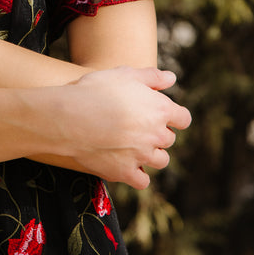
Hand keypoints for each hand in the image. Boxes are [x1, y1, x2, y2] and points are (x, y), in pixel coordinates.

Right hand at [45, 66, 190, 188]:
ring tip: (134, 147)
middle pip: (169, 139)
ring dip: (151, 155)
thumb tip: (171, 78)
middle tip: (138, 126)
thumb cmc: (96, 91)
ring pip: (160, 161)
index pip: (183, 118)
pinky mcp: (126, 172)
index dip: (174, 116)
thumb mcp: (124, 74)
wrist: (70, 117)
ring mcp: (142, 156)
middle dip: (157, 133)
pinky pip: (142, 181)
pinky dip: (137, 175)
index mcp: (160, 109)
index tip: (162, 115)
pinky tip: (127, 165)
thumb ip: (151, 76)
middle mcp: (156, 135)